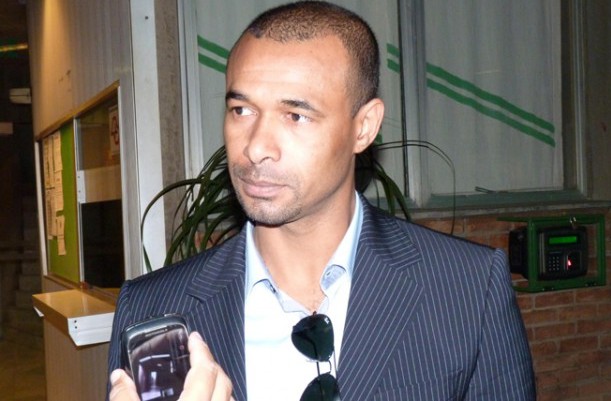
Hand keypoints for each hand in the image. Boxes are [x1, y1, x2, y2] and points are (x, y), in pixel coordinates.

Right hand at [109, 331, 233, 400]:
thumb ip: (125, 397)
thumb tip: (120, 378)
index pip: (205, 370)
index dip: (201, 350)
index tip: (195, 338)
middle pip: (224, 381)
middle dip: (212, 364)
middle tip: (199, 354)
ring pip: (230, 398)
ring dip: (220, 385)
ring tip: (206, 378)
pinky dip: (221, 400)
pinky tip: (208, 400)